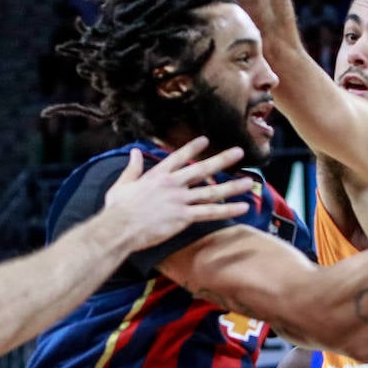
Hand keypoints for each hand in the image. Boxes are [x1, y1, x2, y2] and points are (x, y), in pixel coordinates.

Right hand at [104, 136, 252, 249]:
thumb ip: (132, 167)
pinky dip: (228, 210)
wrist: (120, 227)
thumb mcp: (122, 183)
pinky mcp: (184, 217)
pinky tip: (242, 207)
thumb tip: (134, 152)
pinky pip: (210, 213)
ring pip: (212, 191)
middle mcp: (173, 184)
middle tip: (239, 152)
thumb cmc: (118, 208)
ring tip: (249, 181)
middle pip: (202, 169)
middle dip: (222, 160)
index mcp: (158, 174)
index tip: (206, 140)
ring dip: (232, 186)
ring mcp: (180, 200)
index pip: (179, 157)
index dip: (193, 148)